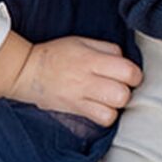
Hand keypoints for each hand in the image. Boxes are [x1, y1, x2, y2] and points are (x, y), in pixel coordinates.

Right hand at [0, 29, 143, 124]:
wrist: (27, 72)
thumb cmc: (56, 54)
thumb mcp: (83, 42)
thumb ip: (108, 49)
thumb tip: (126, 61)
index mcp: (91, 59)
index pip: (127, 71)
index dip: (134, 74)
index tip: (129, 73)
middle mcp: (87, 80)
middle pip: (123, 94)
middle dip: (128, 90)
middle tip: (121, 85)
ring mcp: (80, 98)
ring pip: (114, 109)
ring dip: (117, 104)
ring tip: (111, 97)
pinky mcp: (76, 110)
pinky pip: (102, 120)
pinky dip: (107, 115)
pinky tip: (103, 107)